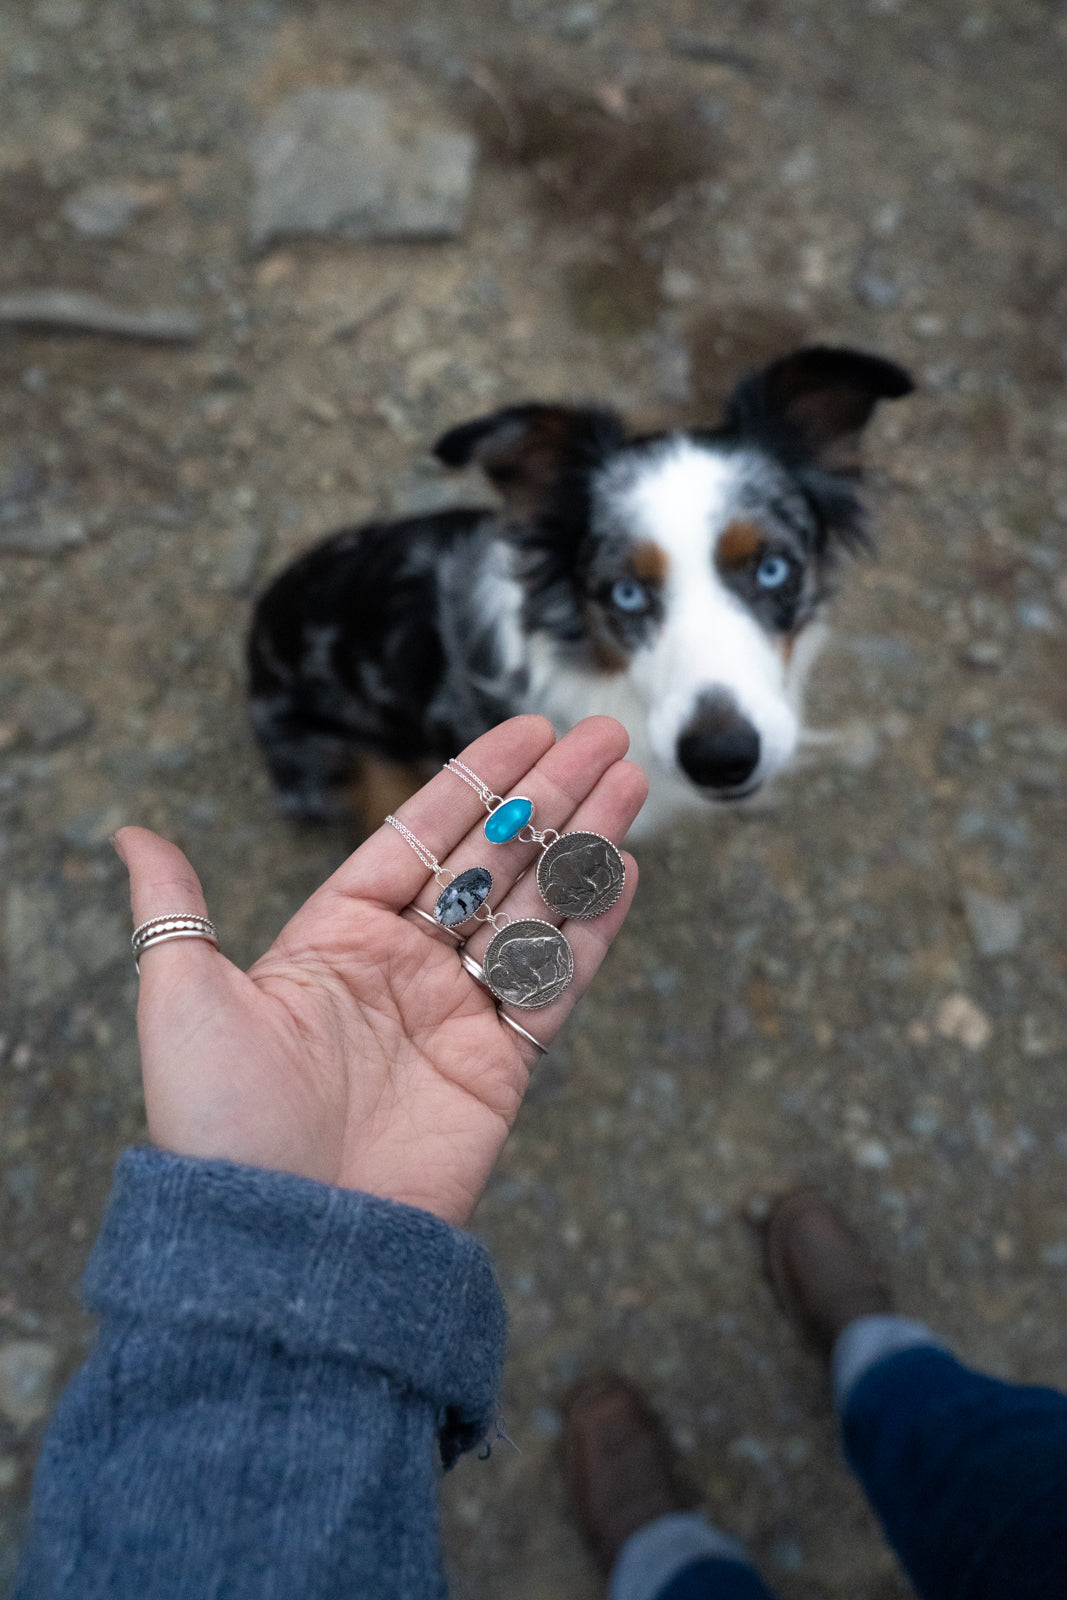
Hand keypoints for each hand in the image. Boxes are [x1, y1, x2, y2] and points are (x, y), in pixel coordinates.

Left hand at [115, 715, 645, 1225]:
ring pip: (535, 908)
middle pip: (492, 859)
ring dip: (584, 842)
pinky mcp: (500, 1068)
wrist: (282, 1243)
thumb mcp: (183, 998)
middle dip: (550, 795)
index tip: (530, 732)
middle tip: (605, 737)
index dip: (479, 780)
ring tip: (632, 782)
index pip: (422, 834)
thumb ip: (176, 909)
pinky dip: (593, 927)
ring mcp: (457, 1014)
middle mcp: (404, 966)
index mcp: (337, 936)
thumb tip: (130, 831)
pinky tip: (622, 869)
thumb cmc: (221, 1124)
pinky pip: (556, 982)